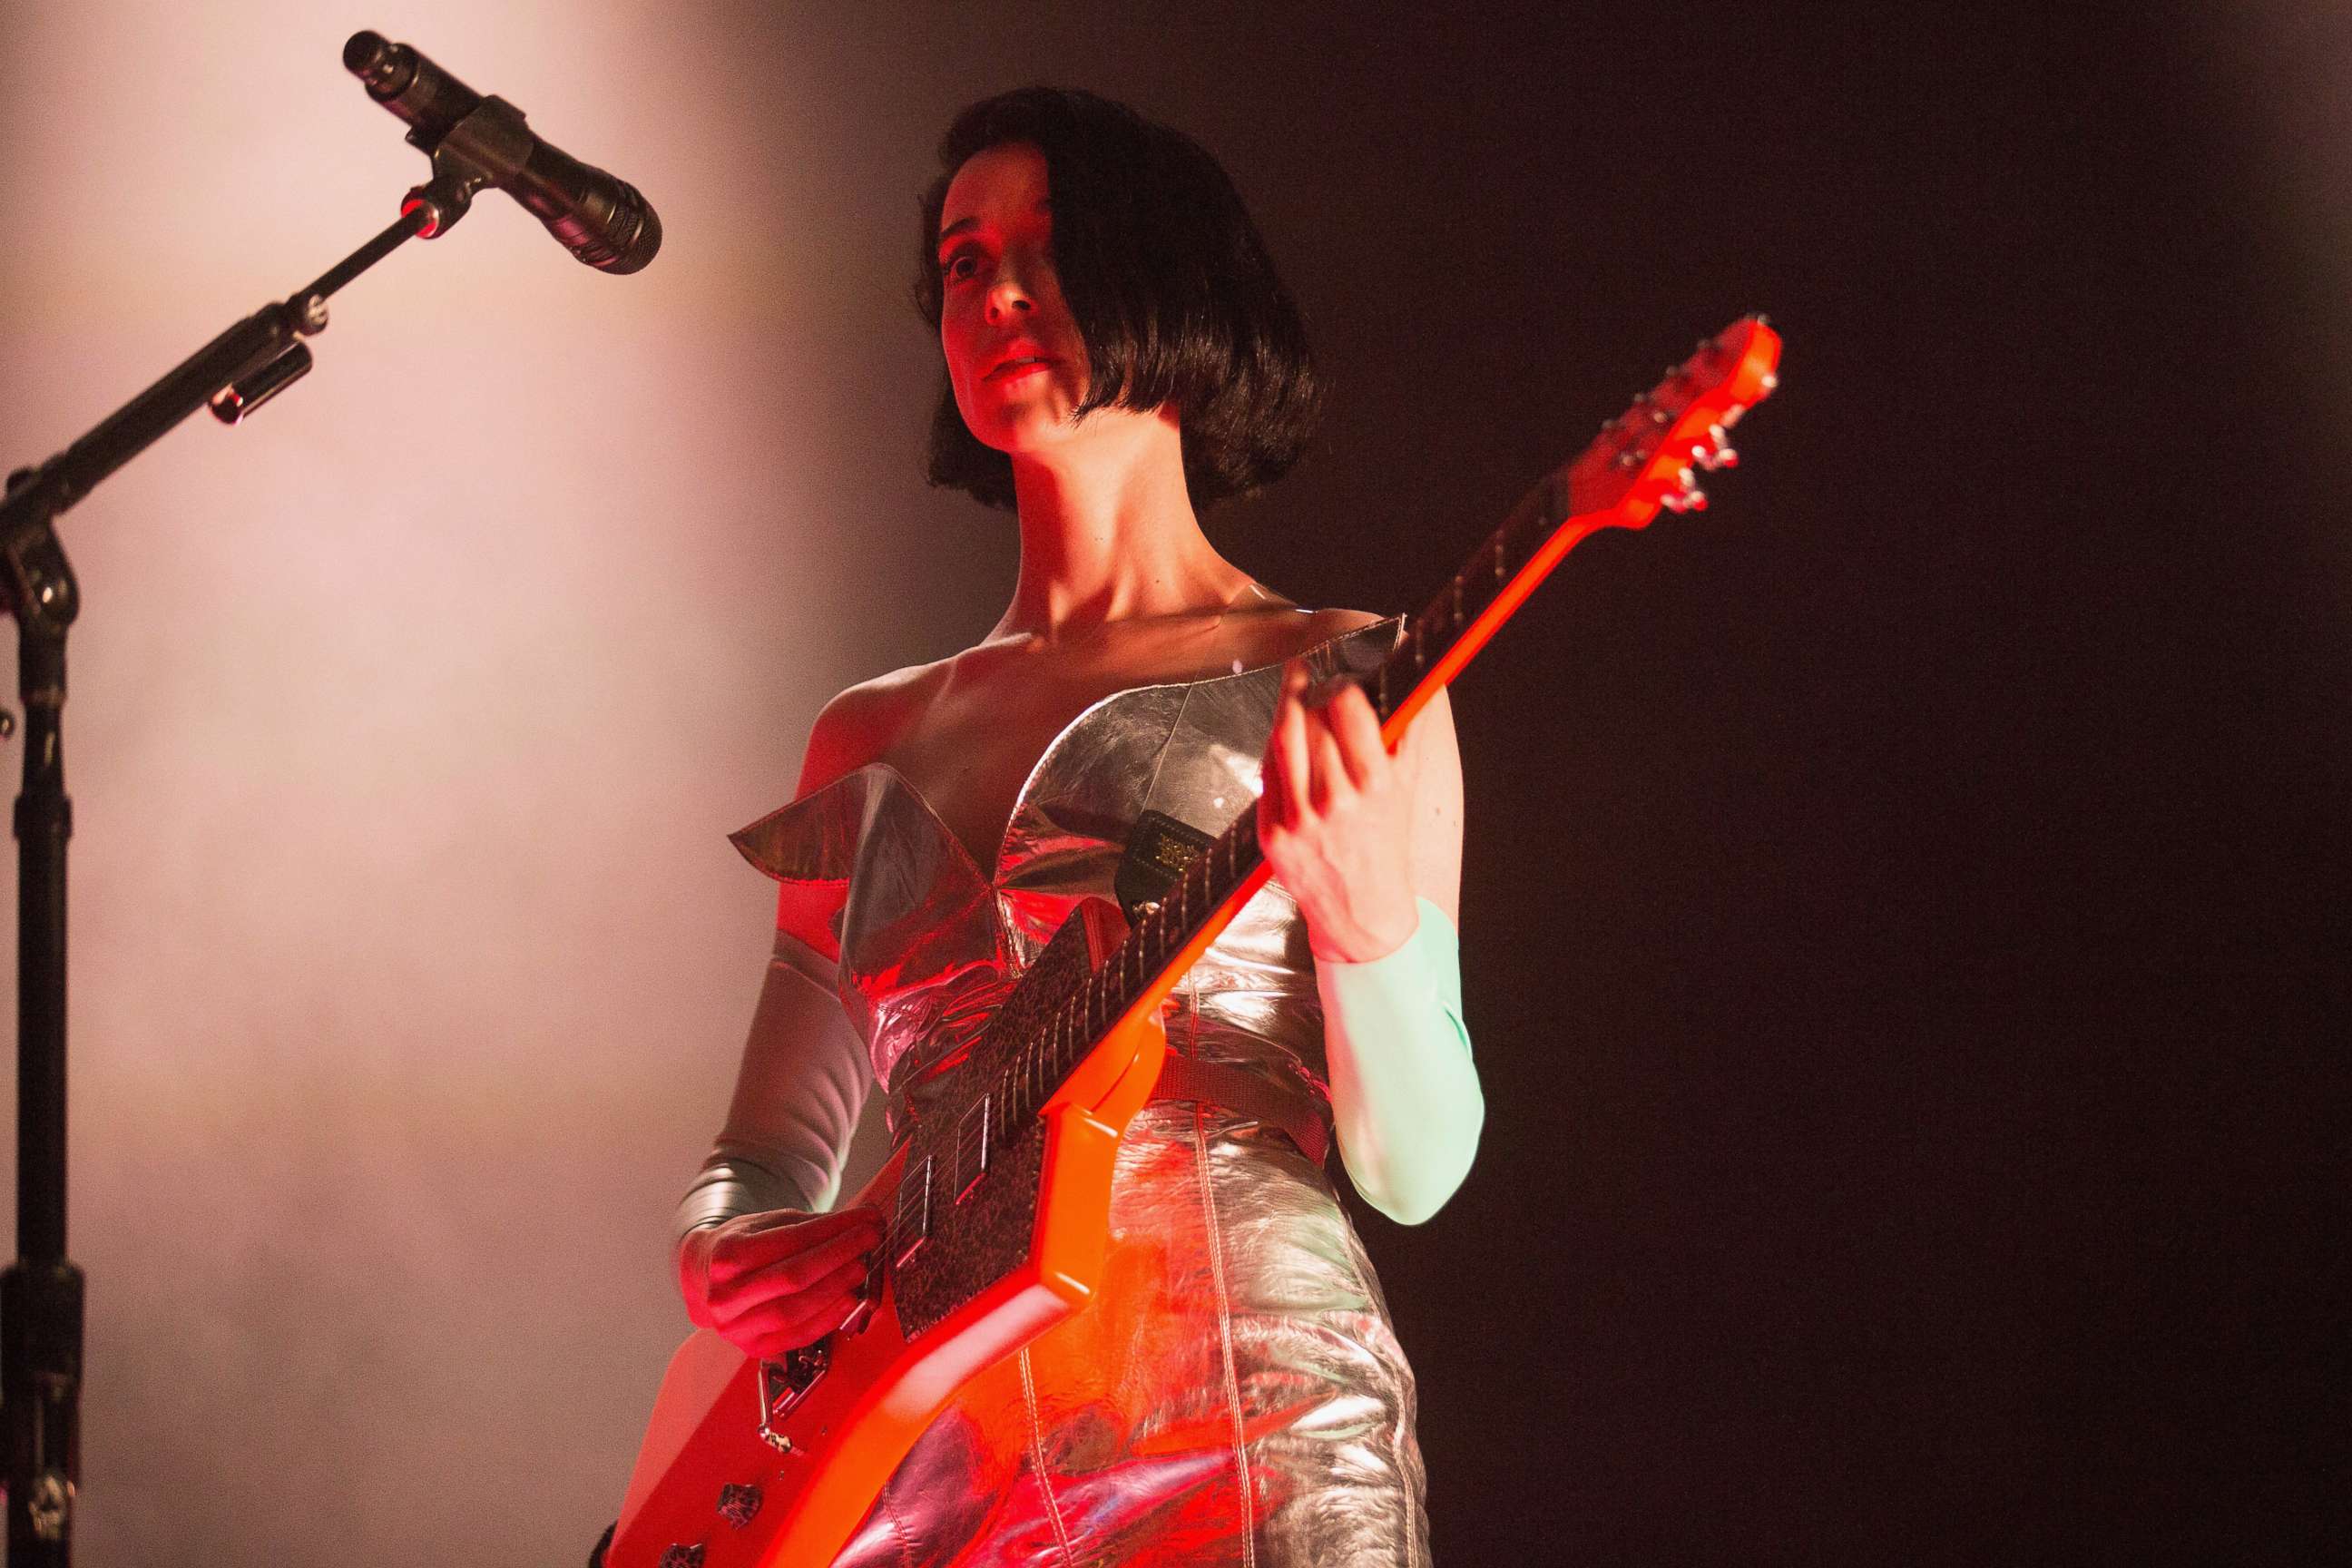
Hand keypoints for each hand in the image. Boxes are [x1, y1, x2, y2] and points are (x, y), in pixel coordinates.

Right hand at [678, 1205, 884, 1357]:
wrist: (704, 1280)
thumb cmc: (741, 1247)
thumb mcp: (767, 1224)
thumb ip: (809, 1225)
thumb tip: (858, 1223)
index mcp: (725, 1255)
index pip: (790, 1241)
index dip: (833, 1230)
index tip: (865, 1219)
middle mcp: (724, 1295)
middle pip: (793, 1276)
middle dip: (840, 1255)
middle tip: (870, 1239)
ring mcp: (735, 1327)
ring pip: (795, 1309)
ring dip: (836, 1287)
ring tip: (862, 1267)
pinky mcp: (752, 1348)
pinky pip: (797, 1336)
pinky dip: (827, 1318)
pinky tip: (849, 1299)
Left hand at [1257, 660, 1419, 963]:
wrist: (1362, 912)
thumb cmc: (1386, 846)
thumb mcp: (1405, 789)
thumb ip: (1405, 734)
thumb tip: (1412, 683)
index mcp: (1374, 786)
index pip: (1347, 710)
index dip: (1340, 681)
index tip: (1340, 667)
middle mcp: (1334, 800)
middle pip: (1311, 718)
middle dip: (1312, 687)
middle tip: (1313, 667)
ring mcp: (1298, 817)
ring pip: (1283, 738)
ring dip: (1288, 705)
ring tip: (1295, 685)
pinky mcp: (1272, 830)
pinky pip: (1268, 771)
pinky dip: (1276, 746)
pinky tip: (1286, 733)